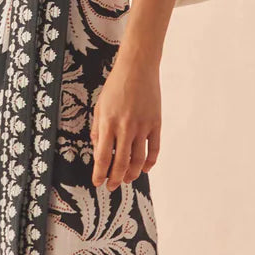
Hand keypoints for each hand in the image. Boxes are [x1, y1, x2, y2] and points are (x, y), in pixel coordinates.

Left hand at [91, 49, 160, 189]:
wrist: (138, 68)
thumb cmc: (116, 86)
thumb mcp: (100, 107)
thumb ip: (98, 130)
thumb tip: (99, 151)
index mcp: (108, 123)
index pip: (102, 156)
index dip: (99, 173)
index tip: (97, 182)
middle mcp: (125, 128)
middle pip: (120, 163)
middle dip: (115, 179)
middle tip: (112, 186)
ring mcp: (142, 127)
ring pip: (138, 160)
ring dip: (132, 174)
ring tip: (127, 180)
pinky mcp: (156, 124)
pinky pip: (154, 149)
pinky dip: (150, 162)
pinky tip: (144, 169)